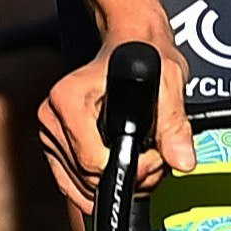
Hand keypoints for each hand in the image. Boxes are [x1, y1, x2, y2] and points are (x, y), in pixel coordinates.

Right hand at [37, 34, 192, 215]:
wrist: (130, 42)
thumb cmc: (145, 55)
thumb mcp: (168, 81)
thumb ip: (173, 123)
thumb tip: (180, 159)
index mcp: (69, 99)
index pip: (94, 162)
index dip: (134, 168)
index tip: (155, 153)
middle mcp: (52, 118)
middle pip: (90, 179)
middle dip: (132, 175)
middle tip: (156, 152)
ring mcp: (50, 135)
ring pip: (84, 188)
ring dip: (120, 181)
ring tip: (143, 153)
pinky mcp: (54, 149)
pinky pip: (76, 187)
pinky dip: (104, 182)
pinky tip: (124, 160)